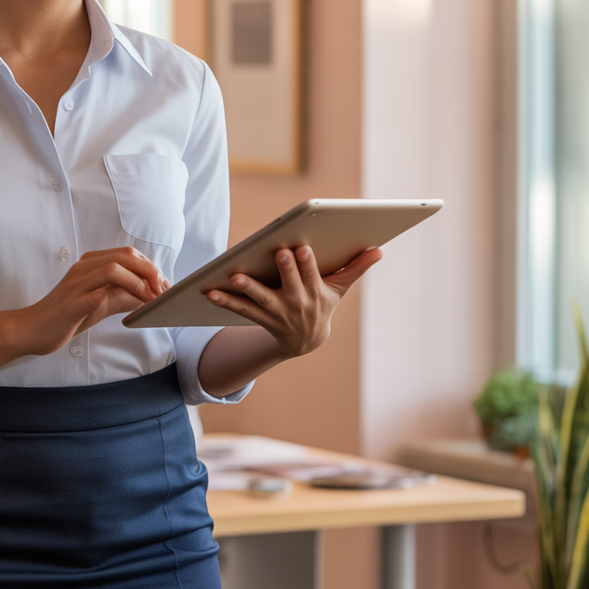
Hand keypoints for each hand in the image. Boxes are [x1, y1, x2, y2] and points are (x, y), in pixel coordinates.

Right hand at [13, 247, 167, 356]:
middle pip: (124, 257)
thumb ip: (121, 296)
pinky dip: (116, 298)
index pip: (128, 255)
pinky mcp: (70, 304)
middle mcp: (83, 269)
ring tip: (150, 299)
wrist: (32, 329)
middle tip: (163, 291)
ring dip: (138, 283)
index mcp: (90, 264)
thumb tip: (148, 296)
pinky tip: (130, 307)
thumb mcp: (99, 304)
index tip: (165, 285)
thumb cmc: (66, 316)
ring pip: (112, 270)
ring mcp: (75, 285)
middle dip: (150, 272)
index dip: (151, 268)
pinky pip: (94, 295)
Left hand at [204, 245, 381, 360]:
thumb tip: (378, 249)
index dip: (308, 263)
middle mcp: (297, 304)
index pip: (313, 276)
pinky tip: (210, 291)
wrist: (306, 341)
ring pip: (261, 300)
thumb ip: (356, 268)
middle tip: (279, 253)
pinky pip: (241, 310)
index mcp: (317, 294)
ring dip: (247, 289)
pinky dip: (226, 301)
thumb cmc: (323, 304)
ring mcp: (277, 313)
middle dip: (286, 270)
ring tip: (234, 276)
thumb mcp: (340, 289)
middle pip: (290, 285)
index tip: (303, 247)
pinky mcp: (260, 319)